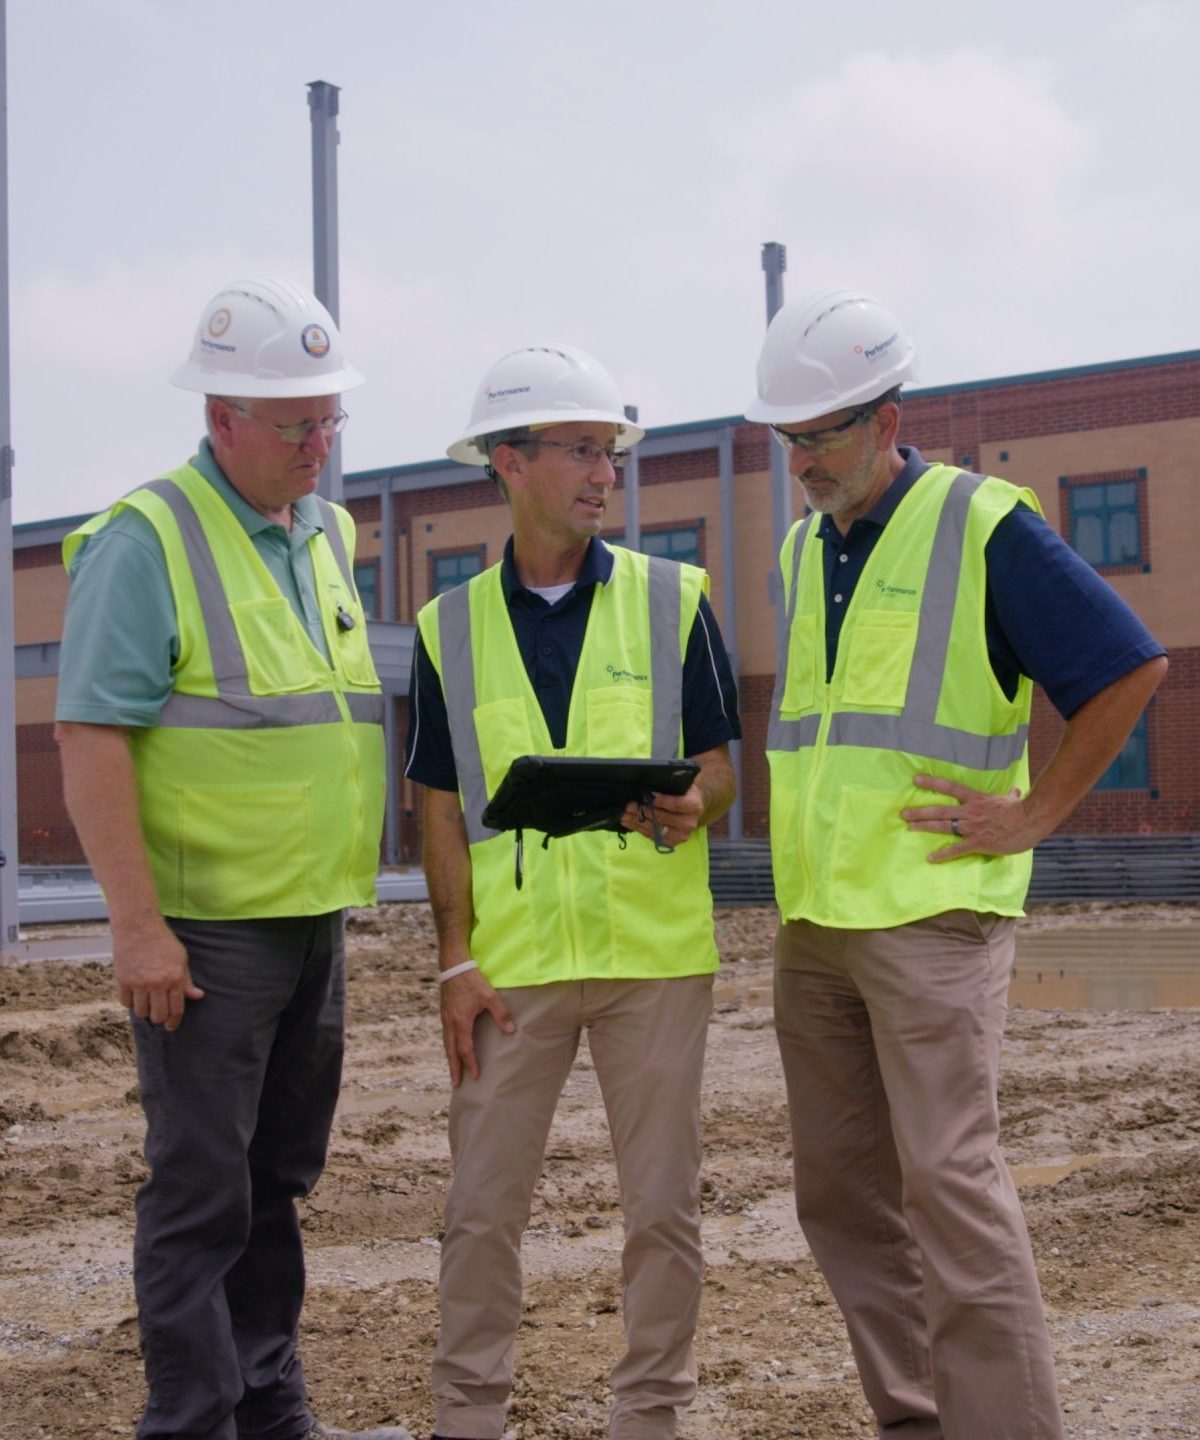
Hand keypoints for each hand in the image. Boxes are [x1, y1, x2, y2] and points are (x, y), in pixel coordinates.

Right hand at [112, 920, 204, 1030]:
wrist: (139, 927)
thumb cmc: (163, 941)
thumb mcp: (181, 959)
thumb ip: (187, 981)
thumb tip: (198, 996)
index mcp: (174, 978)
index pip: (176, 1009)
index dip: (174, 1022)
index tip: (171, 1026)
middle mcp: (157, 983)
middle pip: (157, 1016)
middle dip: (159, 1018)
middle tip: (158, 1015)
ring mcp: (139, 983)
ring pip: (141, 1012)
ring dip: (144, 1010)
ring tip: (146, 1002)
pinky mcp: (123, 981)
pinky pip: (126, 1003)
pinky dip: (130, 1002)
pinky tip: (134, 996)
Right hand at [440, 966, 514, 1086]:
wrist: (453, 965)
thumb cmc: (472, 980)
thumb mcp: (489, 996)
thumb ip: (500, 1014)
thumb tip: (511, 1031)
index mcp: (461, 1022)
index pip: (465, 1049)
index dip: (470, 1064)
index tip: (475, 1076)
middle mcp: (450, 1023)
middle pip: (451, 1051)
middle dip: (454, 1068)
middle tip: (455, 1084)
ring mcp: (445, 1018)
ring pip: (446, 1044)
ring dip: (450, 1058)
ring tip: (453, 1070)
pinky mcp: (445, 1012)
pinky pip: (445, 1035)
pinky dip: (448, 1046)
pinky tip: (452, 1047)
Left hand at [620, 783, 704, 848]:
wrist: (690, 807)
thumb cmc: (681, 792)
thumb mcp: (679, 785)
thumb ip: (667, 786)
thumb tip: (647, 788)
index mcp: (694, 805)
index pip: (676, 804)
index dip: (661, 801)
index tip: (647, 795)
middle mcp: (689, 822)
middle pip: (663, 818)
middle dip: (644, 811)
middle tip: (629, 805)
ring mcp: (681, 835)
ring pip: (656, 830)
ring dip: (638, 822)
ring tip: (624, 815)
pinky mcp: (672, 843)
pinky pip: (653, 837)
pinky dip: (640, 829)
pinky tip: (629, 822)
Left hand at [901, 775, 1041, 862]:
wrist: (1030, 820)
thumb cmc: (1022, 810)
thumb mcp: (1013, 800)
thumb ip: (1010, 796)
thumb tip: (1016, 791)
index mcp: (976, 800)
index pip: (950, 788)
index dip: (932, 783)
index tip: (916, 780)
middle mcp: (970, 812)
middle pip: (940, 810)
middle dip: (920, 811)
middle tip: (903, 813)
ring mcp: (972, 827)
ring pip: (943, 826)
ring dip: (924, 827)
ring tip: (909, 827)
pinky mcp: (977, 842)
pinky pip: (956, 849)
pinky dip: (943, 854)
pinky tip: (930, 858)